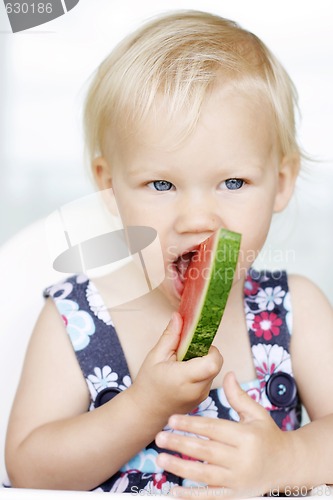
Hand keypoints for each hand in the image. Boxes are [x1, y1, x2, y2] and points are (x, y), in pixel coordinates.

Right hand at [131, 312, 222, 419]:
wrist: (145, 412)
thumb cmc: (148, 384)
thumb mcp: (155, 356)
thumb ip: (170, 336)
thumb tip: (179, 316)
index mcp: (184, 378)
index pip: (213, 362)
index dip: (210, 349)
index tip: (195, 344)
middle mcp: (197, 389)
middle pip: (216, 364)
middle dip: (205, 353)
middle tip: (186, 352)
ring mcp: (202, 396)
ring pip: (214, 370)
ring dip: (202, 362)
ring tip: (182, 364)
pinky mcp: (203, 399)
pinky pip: (209, 378)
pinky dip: (200, 372)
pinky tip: (183, 374)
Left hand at [155, 371, 292, 497]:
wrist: (288, 465)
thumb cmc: (269, 436)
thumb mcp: (257, 413)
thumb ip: (239, 396)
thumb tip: (228, 374)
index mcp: (246, 437)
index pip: (213, 429)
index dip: (190, 424)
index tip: (171, 419)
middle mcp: (242, 460)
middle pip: (205, 451)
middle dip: (180, 444)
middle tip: (159, 437)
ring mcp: (239, 480)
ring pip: (205, 475)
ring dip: (180, 467)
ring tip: (161, 459)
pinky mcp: (236, 495)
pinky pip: (211, 497)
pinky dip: (192, 496)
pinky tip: (175, 491)